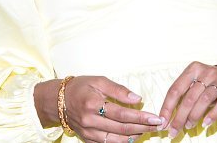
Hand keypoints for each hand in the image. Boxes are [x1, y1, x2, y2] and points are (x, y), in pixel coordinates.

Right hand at [35, 76, 163, 142]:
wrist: (58, 100)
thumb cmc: (80, 86)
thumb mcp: (99, 80)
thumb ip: (118, 90)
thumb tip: (137, 99)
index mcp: (93, 103)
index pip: (122, 114)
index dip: (141, 117)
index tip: (155, 117)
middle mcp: (90, 120)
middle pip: (121, 129)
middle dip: (142, 128)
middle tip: (157, 126)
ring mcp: (88, 132)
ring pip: (116, 140)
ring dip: (134, 137)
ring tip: (147, 131)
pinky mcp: (87, 139)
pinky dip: (121, 142)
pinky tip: (131, 137)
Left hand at [158, 62, 216, 135]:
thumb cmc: (211, 83)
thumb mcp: (196, 82)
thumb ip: (184, 95)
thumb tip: (168, 117)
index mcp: (193, 69)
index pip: (176, 89)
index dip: (167, 107)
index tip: (162, 121)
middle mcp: (206, 72)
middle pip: (189, 98)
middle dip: (179, 117)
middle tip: (173, 131)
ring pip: (203, 101)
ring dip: (194, 117)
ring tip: (188, 126)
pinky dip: (212, 115)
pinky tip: (205, 124)